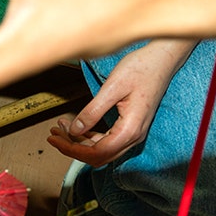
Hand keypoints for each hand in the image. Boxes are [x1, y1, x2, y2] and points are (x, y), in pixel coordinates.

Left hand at [47, 41, 191, 165]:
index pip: (96, 152)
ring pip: (102, 149)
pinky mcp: (130, 126)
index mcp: (129, 130)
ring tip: (60, 127)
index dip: (72, 149)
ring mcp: (133, 133)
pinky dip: (89, 135)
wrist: (162, 59)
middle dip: (73, 147)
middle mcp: (133, 136)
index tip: (54, 139)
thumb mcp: (112, 88)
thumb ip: (92, 111)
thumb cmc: (141, 68)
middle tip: (53, 135)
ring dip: (79, 141)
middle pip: (98, 155)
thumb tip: (74, 129)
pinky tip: (76, 124)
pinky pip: (107, 139)